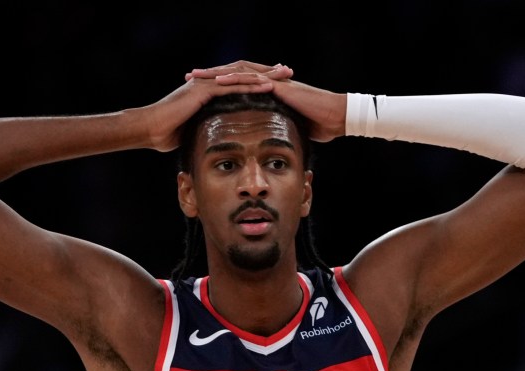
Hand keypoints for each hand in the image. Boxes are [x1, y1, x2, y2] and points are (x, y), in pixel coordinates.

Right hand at [145, 68, 278, 152]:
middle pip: (244, 74)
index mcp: (209, 91)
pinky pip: (232, 86)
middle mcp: (210, 83)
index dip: (258, 82)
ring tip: (284, 75)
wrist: (151, 129)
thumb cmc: (167, 135)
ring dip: (264, 75)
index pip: (239, 83)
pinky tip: (267, 86)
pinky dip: (250, 85)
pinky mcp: (204, 90)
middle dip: (267, 72)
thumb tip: (216, 142)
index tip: (278, 83)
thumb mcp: (193, 131)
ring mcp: (207, 85)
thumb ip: (207, 130)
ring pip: (241, 76)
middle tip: (288, 71)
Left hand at [185, 59, 346, 142]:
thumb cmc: (316, 126)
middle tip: (189, 77)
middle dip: (210, 75)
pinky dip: (235, 80)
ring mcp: (273, 82)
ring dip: (216, 73)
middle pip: (233, 73)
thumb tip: (264, 144)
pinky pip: (253, 80)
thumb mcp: (288, 128)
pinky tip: (219, 82)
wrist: (335, 118)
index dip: (217, 86)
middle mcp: (268, 82)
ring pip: (239, 72)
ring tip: (196, 76)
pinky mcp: (279, 86)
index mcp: (267, 91)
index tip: (198, 90)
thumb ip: (273, 130)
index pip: (238, 84)